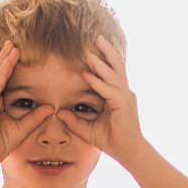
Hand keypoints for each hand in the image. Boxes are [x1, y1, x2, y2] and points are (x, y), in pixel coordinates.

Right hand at [0, 40, 54, 166]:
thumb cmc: (0, 143)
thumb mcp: (23, 127)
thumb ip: (35, 116)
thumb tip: (51, 107)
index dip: (3, 65)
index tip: (10, 52)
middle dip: (2, 57)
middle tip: (10, 41)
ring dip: (4, 59)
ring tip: (11, 45)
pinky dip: (2, 70)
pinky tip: (9, 59)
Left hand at [55, 34, 145, 161]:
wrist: (128, 151)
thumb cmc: (112, 140)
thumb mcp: (88, 129)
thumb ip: (75, 120)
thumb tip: (60, 112)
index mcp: (118, 95)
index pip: (111, 73)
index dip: (103, 59)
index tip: (93, 48)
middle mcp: (124, 92)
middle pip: (116, 67)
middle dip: (107, 51)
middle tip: (97, 36)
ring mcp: (125, 97)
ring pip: (112, 75)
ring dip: (100, 62)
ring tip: (90, 50)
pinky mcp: (123, 104)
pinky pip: (108, 90)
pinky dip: (97, 82)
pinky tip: (86, 74)